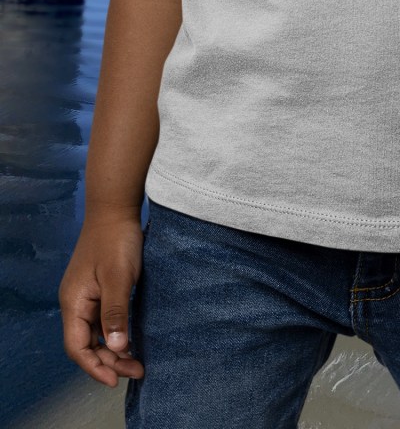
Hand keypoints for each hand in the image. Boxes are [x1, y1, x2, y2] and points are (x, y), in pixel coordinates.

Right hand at [59, 211, 146, 387]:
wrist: (116, 208)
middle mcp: (76, 302)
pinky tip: (131, 337)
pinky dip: (116, 332)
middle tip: (137, 370)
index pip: (77, 347)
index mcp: (74, 302)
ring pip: (96, 332)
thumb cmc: (116, 240)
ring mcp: (87, 295)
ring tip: (137, 360)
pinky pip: (103, 319)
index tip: (117, 379)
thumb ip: (115, 312)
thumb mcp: (118, 278)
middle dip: (109, 361)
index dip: (95, 366)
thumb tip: (115, 347)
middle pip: (87, 343)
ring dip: (113, 348)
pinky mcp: (99, 287)